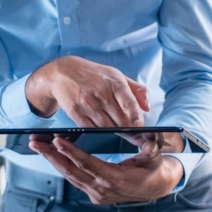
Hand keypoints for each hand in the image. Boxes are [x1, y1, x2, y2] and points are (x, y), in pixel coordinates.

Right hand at [25, 56, 149, 127]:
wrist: (62, 73)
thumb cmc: (95, 75)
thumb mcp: (116, 75)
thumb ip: (136, 90)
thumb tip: (148, 107)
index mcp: (114, 81)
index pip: (127, 100)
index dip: (135, 114)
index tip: (140, 125)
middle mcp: (101, 93)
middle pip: (119, 119)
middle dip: (130, 130)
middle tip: (138, 137)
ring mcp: (87, 104)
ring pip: (107, 127)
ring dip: (117, 133)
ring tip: (124, 135)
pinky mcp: (76, 113)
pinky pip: (92, 129)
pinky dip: (101, 132)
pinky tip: (105, 131)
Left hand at [28, 134, 183, 203]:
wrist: (155, 187)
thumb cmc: (153, 169)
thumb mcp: (154, 157)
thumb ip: (151, 148)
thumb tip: (150, 139)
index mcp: (115, 179)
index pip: (87, 163)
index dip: (71, 151)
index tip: (57, 140)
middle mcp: (102, 189)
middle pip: (71, 171)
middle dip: (51, 156)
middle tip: (35, 142)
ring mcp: (96, 193)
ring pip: (69, 176)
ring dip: (52, 160)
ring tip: (38, 146)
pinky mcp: (94, 194)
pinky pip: (74, 179)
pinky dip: (62, 165)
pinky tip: (52, 155)